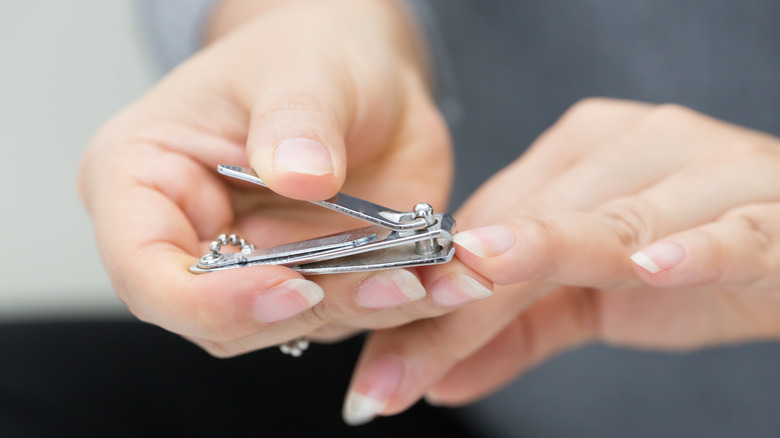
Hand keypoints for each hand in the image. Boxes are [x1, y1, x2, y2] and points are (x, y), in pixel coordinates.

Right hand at [78, 0, 489, 356]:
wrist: (361, 72)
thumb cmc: (305, 53)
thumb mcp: (299, 68)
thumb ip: (294, 119)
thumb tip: (300, 175)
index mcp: (144, 183)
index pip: (147, 273)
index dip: (211, 300)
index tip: (290, 285)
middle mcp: (194, 239)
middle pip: (224, 319)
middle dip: (307, 309)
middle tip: (386, 280)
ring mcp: (258, 268)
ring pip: (297, 324)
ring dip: (367, 309)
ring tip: (428, 278)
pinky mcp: (316, 279)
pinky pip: (352, 309)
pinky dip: (404, 302)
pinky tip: (451, 279)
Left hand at [343, 98, 779, 423]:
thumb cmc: (693, 260)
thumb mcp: (591, 299)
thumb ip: (515, 332)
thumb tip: (439, 379)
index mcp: (582, 154)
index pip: (491, 223)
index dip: (433, 284)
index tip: (381, 347)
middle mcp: (634, 146)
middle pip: (533, 223)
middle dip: (465, 296)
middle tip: (402, 363)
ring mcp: (702, 171)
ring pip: (612, 219)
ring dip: (548, 255)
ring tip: (483, 281)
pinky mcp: (766, 210)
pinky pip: (725, 226)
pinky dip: (693, 245)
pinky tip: (655, 266)